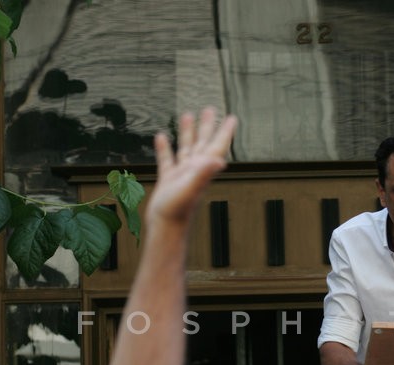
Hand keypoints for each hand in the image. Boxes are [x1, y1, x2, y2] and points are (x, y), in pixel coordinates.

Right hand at [148, 107, 237, 225]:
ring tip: (187, 115)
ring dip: (188, 132)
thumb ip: (204, 173)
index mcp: (203, 168)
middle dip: (207, 126)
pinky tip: (161, 137)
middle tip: (210, 109)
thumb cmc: (178, 210)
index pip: (217, 146)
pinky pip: (167, 159)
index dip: (225, 131)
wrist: (165, 227)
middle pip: (204, 142)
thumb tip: (220, 160)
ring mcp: (182, 174)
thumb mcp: (191, 187)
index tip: (232, 117)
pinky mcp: (168, 180)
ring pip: (187, 148)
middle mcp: (195, 170)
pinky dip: (165, 148)